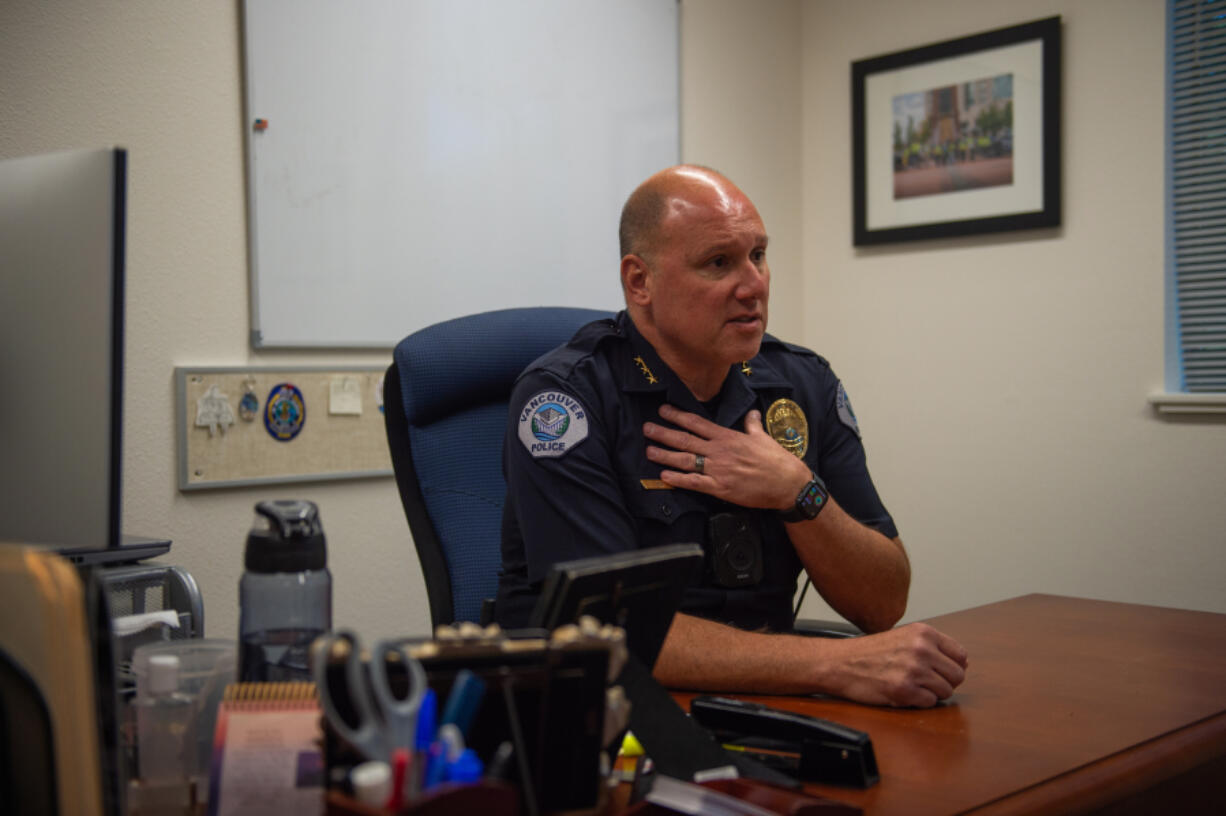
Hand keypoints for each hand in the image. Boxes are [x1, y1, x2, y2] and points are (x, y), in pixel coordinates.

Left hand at [643, 404, 810, 509]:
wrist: (787, 484)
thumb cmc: (776, 460)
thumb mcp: (762, 437)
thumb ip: (752, 424)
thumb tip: (751, 413)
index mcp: (728, 437)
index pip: (697, 423)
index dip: (678, 416)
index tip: (663, 410)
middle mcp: (719, 451)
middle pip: (686, 440)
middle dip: (664, 433)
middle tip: (646, 428)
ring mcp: (718, 470)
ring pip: (686, 460)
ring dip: (665, 455)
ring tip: (649, 451)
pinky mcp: (720, 488)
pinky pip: (694, 483)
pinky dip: (678, 479)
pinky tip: (664, 475)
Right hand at [821, 623, 968, 707]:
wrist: (840, 662)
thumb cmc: (870, 652)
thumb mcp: (903, 637)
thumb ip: (932, 646)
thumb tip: (963, 663)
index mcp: (923, 632)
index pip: (961, 655)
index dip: (953, 666)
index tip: (939, 670)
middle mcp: (921, 649)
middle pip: (958, 676)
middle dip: (944, 682)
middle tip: (924, 681)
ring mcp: (914, 670)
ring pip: (946, 691)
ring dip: (931, 693)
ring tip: (911, 685)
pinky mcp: (904, 690)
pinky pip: (929, 703)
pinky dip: (918, 702)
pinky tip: (902, 692)